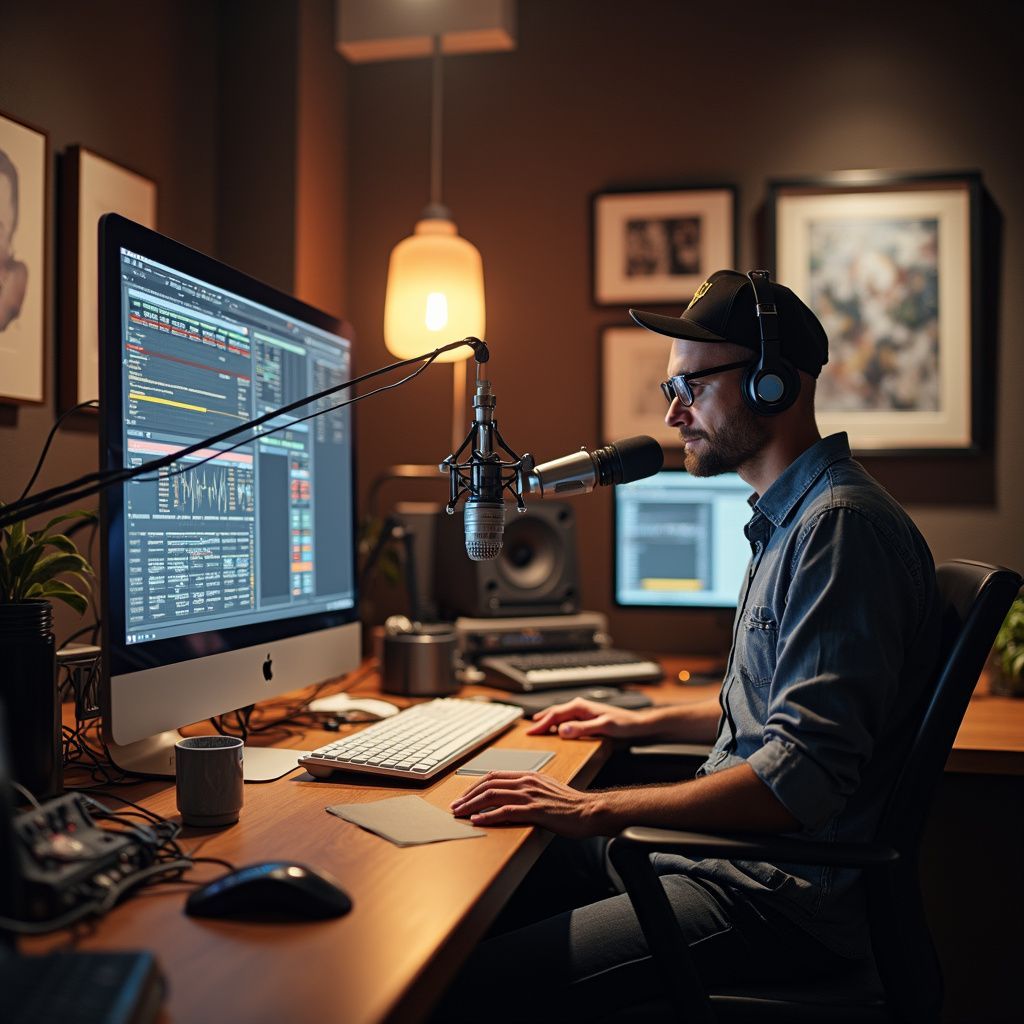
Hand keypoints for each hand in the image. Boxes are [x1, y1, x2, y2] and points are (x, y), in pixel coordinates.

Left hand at [450, 771, 602, 837]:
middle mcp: (527, 781)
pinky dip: (488, 816)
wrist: (589, 811)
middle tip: (455, 807)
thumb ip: (528, 789)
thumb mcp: (546, 789)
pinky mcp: (535, 810)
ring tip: (460, 814)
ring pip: (493, 795)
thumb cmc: (569, 804)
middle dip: (468, 795)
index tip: (463, 797)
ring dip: (472, 805)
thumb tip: (509, 796)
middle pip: (488, 784)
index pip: (493, 776)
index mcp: (528, 775)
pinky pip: (506, 811)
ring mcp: (530, 795)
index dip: (474, 786)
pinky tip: (478, 821)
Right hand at [525, 697, 643, 739]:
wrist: (638, 724)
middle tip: (529, 731)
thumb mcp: (603, 728)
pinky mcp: (587, 716)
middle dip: (541, 721)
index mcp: (580, 706)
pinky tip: (557, 728)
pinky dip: (558, 722)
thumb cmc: (624, 725)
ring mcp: (583, 710)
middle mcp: (580, 705)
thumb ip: (582, 729)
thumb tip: (562, 730)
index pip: (555, 715)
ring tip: (538, 727)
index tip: (530, 732)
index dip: (541, 724)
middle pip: (554, 712)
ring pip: (560, 714)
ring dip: (548, 720)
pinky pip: (567, 718)